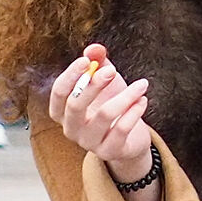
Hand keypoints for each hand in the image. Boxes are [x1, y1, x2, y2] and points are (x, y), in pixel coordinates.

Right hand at [49, 44, 153, 185]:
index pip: (58, 93)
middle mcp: (72, 129)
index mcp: (63, 112)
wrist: (130, 138)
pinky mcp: (109, 152)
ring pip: (104, 115)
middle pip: (75, 105)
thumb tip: (94, 48)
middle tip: (112, 71)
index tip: (85, 60)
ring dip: (126, 95)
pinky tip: (143, 100)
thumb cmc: (111, 104)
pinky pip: (121, 129)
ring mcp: (89, 143)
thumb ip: (98, 62)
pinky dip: (135, 111)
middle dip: (94, 84)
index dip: (70, 76)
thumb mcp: (104, 81)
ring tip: (142, 85)